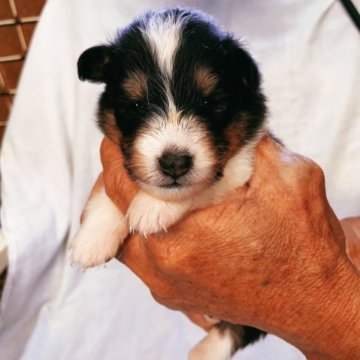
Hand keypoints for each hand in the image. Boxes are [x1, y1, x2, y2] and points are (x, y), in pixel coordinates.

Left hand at [100, 136, 359, 358]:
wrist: (312, 302)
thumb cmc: (304, 248)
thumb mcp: (289, 178)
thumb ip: (250, 142)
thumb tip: (222, 122)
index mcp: (183, 236)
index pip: (120, 186)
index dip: (119, 152)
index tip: (125, 134)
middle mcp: (162, 268)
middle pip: (113, 213)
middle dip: (123, 178)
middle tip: (140, 156)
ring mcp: (164, 286)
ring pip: (123, 236)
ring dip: (131, 206)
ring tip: (152, 183)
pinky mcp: (173, 294)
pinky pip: (140, 257)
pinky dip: (145, 231)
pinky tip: (167, 215)